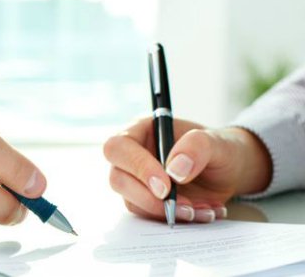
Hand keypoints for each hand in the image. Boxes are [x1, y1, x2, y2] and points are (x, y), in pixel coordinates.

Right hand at [103, 118, 271, 222]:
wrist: (231, 172)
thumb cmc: (221, 149)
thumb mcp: (218, 142)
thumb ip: (197, 147)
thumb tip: (174, 170)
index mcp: (141, 132)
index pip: (119, 148)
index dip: (137, 167)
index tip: (165, 186)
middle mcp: (133, 157)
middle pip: (118, 179)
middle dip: (149, 198)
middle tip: (182, 206)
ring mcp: (138, 182)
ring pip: (132, 202)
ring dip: (166, 212)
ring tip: (201, 210)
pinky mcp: (147, 202)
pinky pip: (150, 216)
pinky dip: (176, 219)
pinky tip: (201, 213)